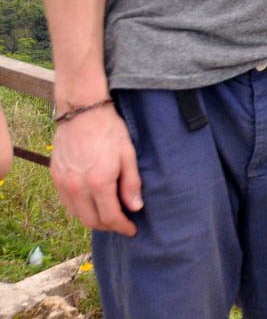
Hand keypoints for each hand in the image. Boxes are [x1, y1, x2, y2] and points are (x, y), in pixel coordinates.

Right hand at [50, 105, 142, 235]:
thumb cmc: (110, 130)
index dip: (122, 227)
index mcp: (99, 182)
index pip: (110, 217)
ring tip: (108, 215)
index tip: (132, 229)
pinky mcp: (55, 177)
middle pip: (91, 221)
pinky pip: (67, 202)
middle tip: (122, 224)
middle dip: (109, 226)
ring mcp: (63, 183)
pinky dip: (80, 208)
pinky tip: (92, 203)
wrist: (82, 112)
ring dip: (93, 219)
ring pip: (77, 214)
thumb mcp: (128, 154)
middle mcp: (77, 187)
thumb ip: (131, 183)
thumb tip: (135, 207)